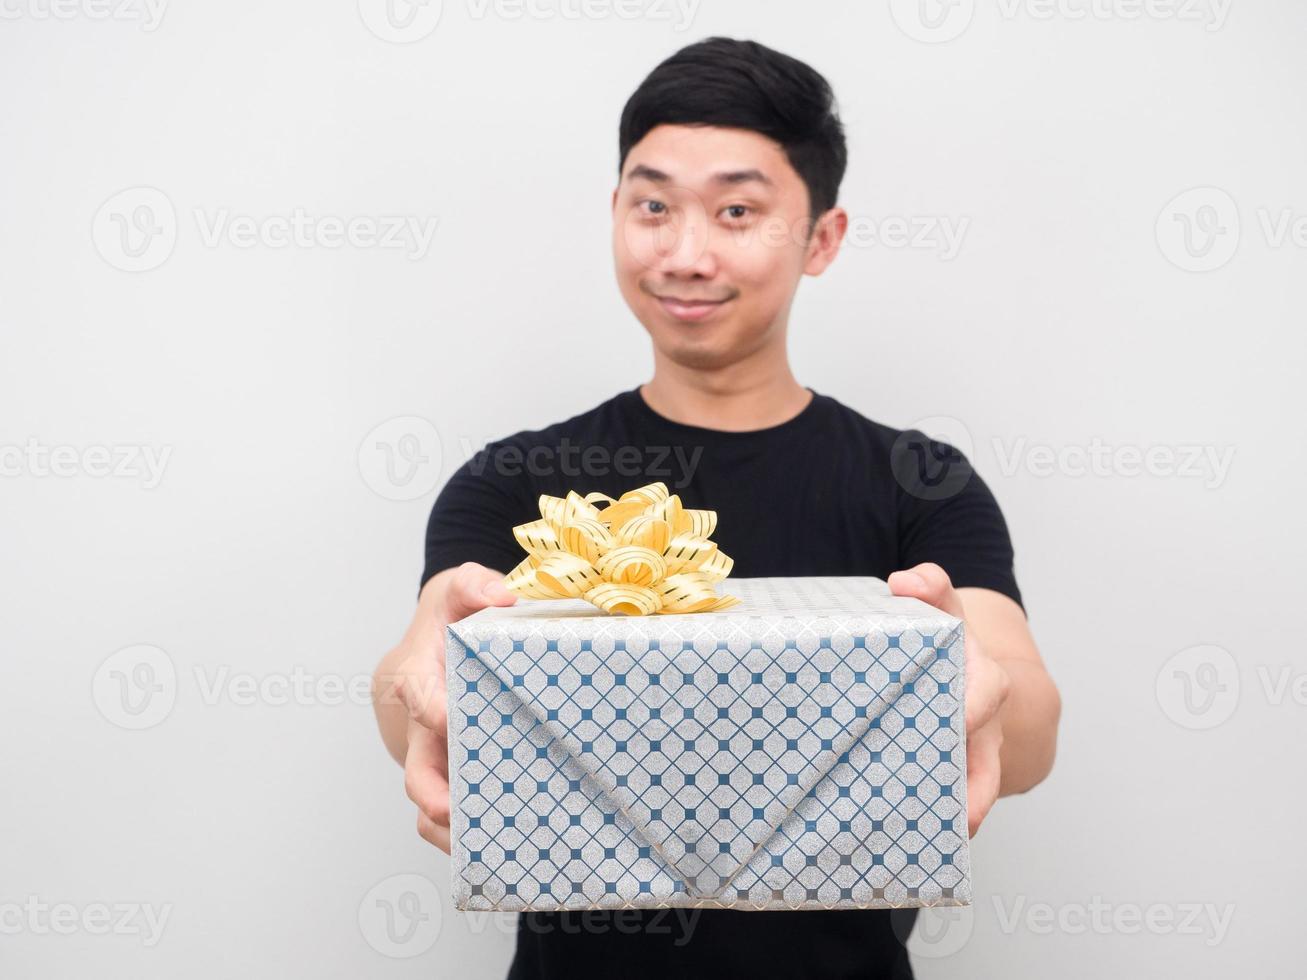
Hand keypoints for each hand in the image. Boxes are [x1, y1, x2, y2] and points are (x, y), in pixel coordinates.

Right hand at [375, 562, 515, 853]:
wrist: (434, 639)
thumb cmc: (448, 616)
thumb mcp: (458, 587)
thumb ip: (474, 584)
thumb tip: (502, 595)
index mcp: (417, 674)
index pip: (417, 693)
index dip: (432, 711)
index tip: (448, 721)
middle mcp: (419, 721)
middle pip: (416, 766)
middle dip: (432, 793)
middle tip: (455, 811)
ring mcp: (429, 751)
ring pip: (429, 798)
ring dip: (450, 826)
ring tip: (485, 845)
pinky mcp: (444, 768)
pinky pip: (446, 806)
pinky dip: (463, 829)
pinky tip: (501, 840)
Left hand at [888, 562, 1010, 837]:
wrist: (963, 666)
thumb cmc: (948, 638)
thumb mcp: (943, 606)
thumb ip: (929, 587)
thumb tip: (905, 582)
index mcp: (984, 680)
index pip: (988, 693)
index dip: (974, 708)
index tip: (961, 721)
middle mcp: (984, 724)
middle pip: (986, 760)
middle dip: (973, 786)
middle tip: (958, 812)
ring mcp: (972, 753)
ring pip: (976, 792)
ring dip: (959, 816)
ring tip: (935, 842)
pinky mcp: (954, 775)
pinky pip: (953, 803)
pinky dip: (938, 822)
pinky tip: (905, 840)